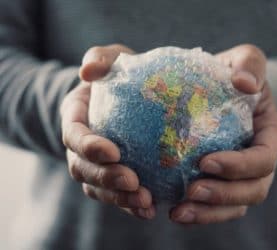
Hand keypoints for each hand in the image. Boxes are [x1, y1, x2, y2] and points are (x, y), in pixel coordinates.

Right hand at [60, 44, 155, 218]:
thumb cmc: (117, 76)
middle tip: (133, 183)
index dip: (89, 147)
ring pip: (98, 188)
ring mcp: (94, 164)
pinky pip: (116, 196)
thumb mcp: (110, 59)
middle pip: (83, 169)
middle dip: (106, 179)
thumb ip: (99, 59)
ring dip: (119, 199)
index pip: (74, 136)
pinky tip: (151, 210)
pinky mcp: (112, 176)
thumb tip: (88, 71)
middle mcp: (80, 147)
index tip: (113, 152)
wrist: (125, 96)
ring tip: (146, 202)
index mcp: (76, 118)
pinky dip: (130, 206)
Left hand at [170, 45, 276, 223]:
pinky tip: (173, 210)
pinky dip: (198, 213)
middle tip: (191, 191)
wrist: (224, 90)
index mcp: (271, 135)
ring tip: (178, 211)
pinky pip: (216, 207)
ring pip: (235, 206)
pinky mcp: (223, 183)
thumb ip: (250, 63)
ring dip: (208, 212)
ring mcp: (243, 176)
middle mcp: (261, 161)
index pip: (264, 159)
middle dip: (224, 195)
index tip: (206, 162)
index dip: (239, 166)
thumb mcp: (245, 59)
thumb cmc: (234, 74)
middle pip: (254, 190)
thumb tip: (244, 83)